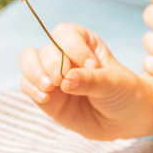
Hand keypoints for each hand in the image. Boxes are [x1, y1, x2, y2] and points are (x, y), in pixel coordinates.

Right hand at [19, 23, 152, 139]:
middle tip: (63, 80)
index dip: (73, 47)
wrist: (124, 118)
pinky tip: (46, 98)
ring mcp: (53, 75)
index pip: (66, 33)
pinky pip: (27, 85)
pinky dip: (32, 89)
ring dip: (35, 73)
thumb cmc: (123, 92)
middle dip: (53, 63)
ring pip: (29, 62)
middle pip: (47, 49)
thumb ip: (90, 80)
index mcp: (85, 42)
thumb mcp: (113, 83)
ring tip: (50, 87)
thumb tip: (65, 80)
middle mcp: (65, 55)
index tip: (92, 66)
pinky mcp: (46, 95)